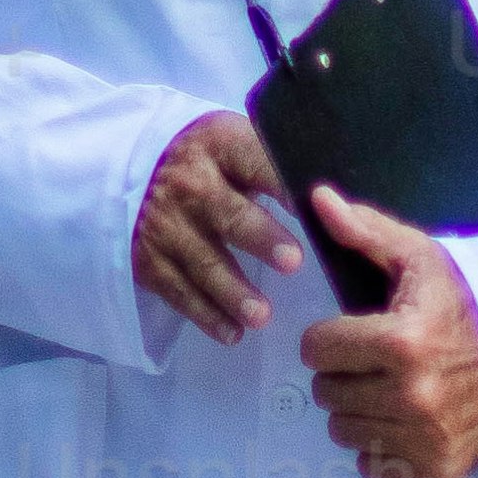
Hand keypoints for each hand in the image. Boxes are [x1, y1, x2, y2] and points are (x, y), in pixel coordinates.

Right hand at [128, 110, 312, 341]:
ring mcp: (165, 224)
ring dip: (233, 291)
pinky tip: (232, 333)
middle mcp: (189, 183)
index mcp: (220, 145)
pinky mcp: (149, 260)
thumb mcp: (239, 144)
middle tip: (293, 262)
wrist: (135, 171)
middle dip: (260, 238)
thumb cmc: (213, 163)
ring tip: (262, 316)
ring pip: (203, 261)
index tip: (312, 209)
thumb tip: (343, 200)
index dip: (283, 185)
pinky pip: (179, 291)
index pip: (256, 163)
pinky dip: (205, 315)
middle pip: (228, 214)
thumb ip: (279, 166)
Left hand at [292, 189, 477, 477]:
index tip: (353, 331)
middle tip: (376, 359)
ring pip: (344, 431)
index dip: (329, 336)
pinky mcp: (436, 468)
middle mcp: (411, 395)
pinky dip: (382, 445)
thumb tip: (317, 199)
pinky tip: (406, 418)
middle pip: (326, 393)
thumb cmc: (473, 303)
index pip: (316, 350)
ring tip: (391, 386)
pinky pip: (374, 464)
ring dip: (358, 409)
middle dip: (343, 372)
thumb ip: (367, 233)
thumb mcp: (424, 259)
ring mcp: (424, 437)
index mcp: (401, 340)